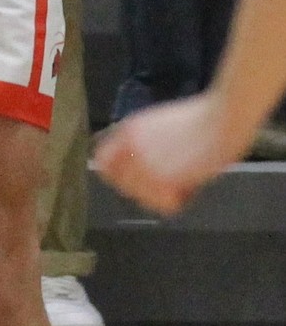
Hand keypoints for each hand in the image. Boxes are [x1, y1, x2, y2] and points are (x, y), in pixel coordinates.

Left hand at [93, 93, 234, 215]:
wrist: (222, 120)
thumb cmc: (200, 120)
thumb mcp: (158, 122)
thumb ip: (140, 141)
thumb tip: (131, 161)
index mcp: (128, 130)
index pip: (103, 161)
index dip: (116, 173)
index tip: (131, 179)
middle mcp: (131, 148)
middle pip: (121, 184)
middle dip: (141, 187)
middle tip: (165, 182)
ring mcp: (146, 164)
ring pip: (142, 197)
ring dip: (160, 194)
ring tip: (181, 180)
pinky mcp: (164, 179)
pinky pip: (163, 205)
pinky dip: (177, 200)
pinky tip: (189, 185)